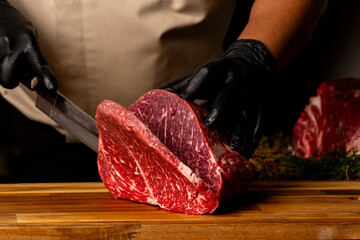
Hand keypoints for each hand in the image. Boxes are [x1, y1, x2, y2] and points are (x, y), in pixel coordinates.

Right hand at [0, 0, 56, 89]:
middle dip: (11, 80)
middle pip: (8, 79)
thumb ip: (33, 59)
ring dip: (4, 72)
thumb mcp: (31, 40)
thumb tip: (35, 83)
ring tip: (7, 59)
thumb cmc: (18, 30)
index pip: (38, 64)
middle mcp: (11, 46)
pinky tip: (2, 55)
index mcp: (27, 42)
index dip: (46, 77)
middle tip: (15, 72)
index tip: (52, 87)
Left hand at [161, 39, 277, 157]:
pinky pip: (260, 124)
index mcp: (219, 69)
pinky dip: (252, 141)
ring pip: (247, 113)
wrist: (253, 65)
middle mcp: (238, 78)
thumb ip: (181, 85)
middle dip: (222, 107)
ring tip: (230, 151)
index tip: (184, 98)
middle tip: (211, 125)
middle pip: (230, 93)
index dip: (195, 85)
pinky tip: (244, 155)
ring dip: (239, 132)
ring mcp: (255, 91)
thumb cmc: (219, 77)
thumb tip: (152, 96)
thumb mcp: (202, 76)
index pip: (206, 74)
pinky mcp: (265, 105)